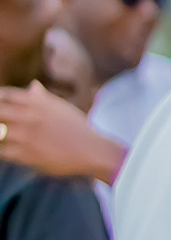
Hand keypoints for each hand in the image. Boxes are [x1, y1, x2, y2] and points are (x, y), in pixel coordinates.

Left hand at [0, 84, 122, 184]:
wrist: (92, 151)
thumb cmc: (77, 128)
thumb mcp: (62, 108)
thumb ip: (42, 97)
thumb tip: (32, 85)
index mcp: (37, 103)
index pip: (5, 95)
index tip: (2, 106)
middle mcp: (29, 117)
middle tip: (4, 123)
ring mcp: (26, 136)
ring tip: (5, 136)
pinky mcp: (26, 154)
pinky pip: (2, 151)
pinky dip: (2, 150)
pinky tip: (8, 149)